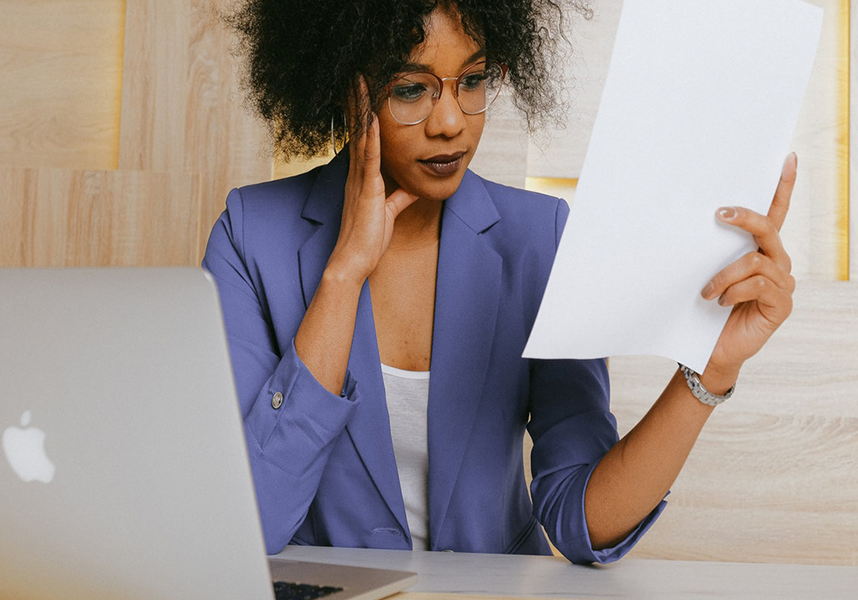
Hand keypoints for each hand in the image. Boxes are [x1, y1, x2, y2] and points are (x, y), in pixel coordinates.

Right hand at [327, 76, 418, 283]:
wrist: (354, 261)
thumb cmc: (368, 240)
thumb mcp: (389, 212)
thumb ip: (399, 197)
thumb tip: (412, 187)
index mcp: (362, 177)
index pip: (363, 138)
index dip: (361, 113)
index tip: (363, 91)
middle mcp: (357, 173)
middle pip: (358, 129)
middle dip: (357, 101)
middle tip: (356, 74)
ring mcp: (360, 179)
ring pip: (361, 136)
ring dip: (361, 108)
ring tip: (360, 82)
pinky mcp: (368, 189)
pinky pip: (369, 158)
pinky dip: (371, 136)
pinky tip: (372, 117)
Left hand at [701, 153, 796, 387]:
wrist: (707, 349)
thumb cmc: (704, 310)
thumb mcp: (703, 273)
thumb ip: (708, 249)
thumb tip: (689, 218)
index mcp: (759, 250)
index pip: (775, 213)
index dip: (783, 187)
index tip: (786, 159)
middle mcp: (776, 262)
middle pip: (768, 227)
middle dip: (743, 217)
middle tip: (718, 214)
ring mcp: (782, 283)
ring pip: (756, 260)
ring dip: (725, 274)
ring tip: (707, 292)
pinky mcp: (781, 304)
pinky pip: (760, 284)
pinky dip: (735, 290)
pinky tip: (721, 302)